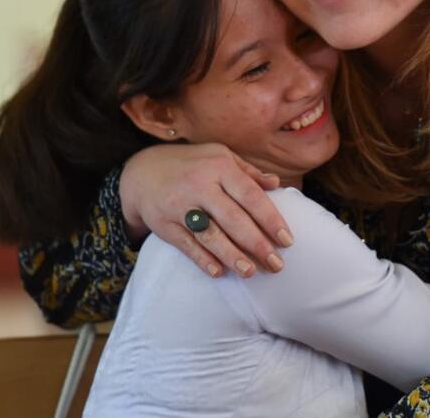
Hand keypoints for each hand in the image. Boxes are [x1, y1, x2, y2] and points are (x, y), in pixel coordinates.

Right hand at [119, 142, 287, 277]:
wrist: (142, 171)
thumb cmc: (192, 165)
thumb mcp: (220, 157)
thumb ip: (248, 172)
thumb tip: (277, 184)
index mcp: (219, 167)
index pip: (251, 196)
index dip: (271, 220)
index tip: (287, 241)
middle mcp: (200, 185)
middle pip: (234, 219)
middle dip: (257, 244)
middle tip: (277, 265)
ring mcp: (180, 205)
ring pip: (210, 235)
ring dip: (232, 256)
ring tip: (251, 272)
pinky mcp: (163, 224)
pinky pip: (186, 245)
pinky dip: (203, 259)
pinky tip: (219, 272)